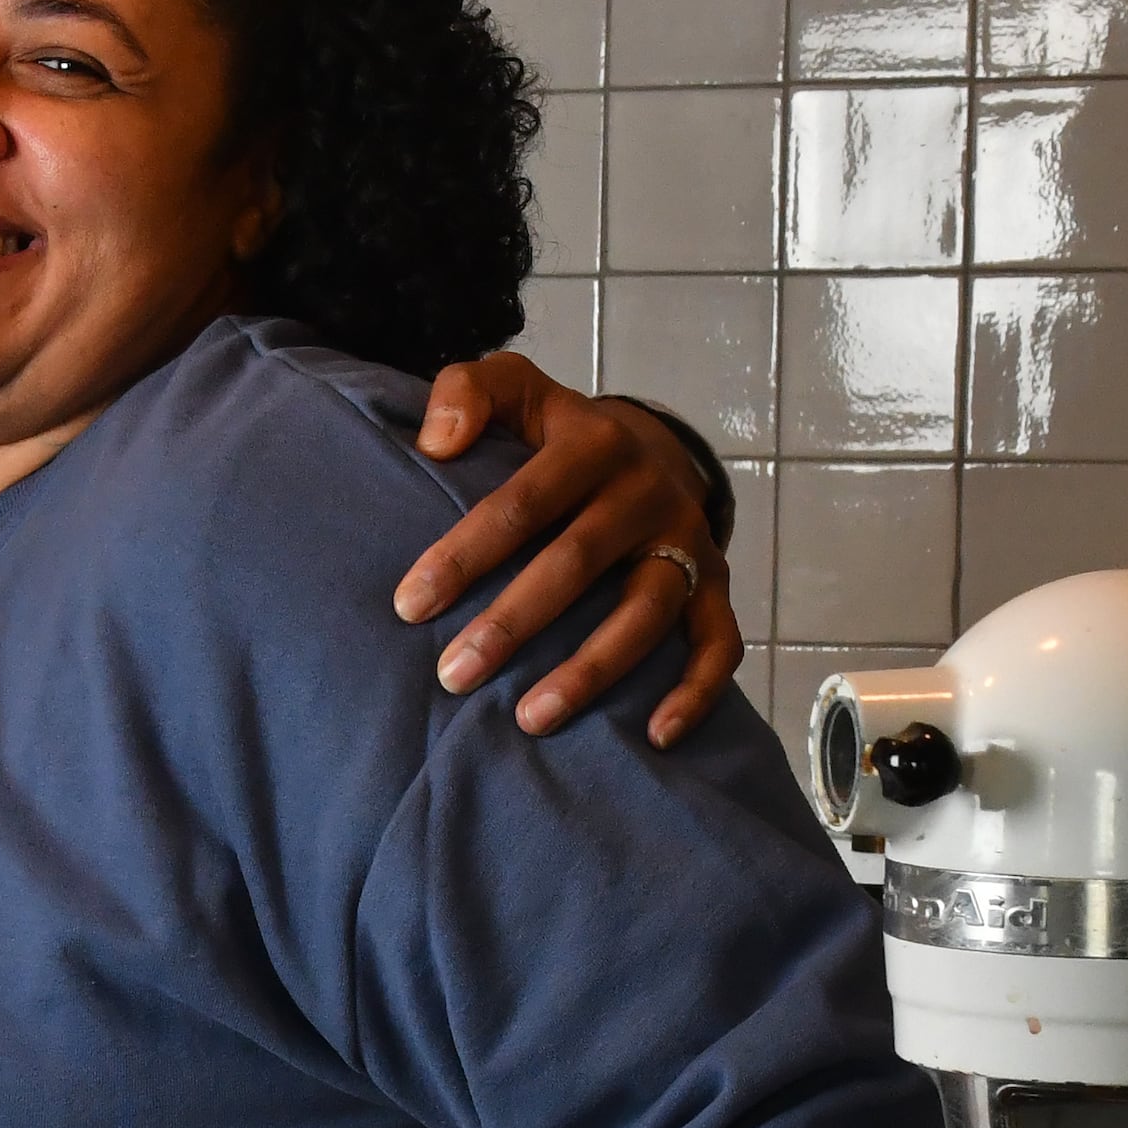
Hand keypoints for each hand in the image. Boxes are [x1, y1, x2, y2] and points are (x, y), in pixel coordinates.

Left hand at [394, 353, 743, 748]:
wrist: (654, 446)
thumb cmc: (557, 434)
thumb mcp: (515, 389)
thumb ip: (467, 394)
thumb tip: (437, 444)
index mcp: (593, 442)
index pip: (522, 503)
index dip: (464, 554)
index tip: (409, 606)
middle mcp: (646, 492)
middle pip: (577, 562)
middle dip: (512, 623)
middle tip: (453, 675)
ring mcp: (687, 542)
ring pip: (646, 613)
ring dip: (590, 670)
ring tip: (530, 720)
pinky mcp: (715, 585)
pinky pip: (718, 644)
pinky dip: (695, 693)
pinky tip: (654, 738)